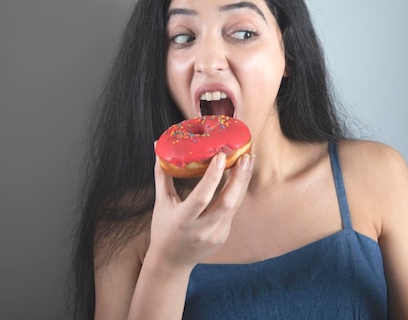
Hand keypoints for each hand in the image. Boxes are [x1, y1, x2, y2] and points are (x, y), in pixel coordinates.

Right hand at [147, 153, 252, 272]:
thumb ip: (162, 176)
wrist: (172, 261)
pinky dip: (237, 192)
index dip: (212, 177)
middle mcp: (200, 229)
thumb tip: (158, 147)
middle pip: (227, 203)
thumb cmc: (163, 228)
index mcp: (182, 220)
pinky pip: (233, 211)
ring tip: (249, 161)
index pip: (201, 197)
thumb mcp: (161, 203)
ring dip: (243, 182)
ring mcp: (215, 235)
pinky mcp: (223, 236)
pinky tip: (241, 177)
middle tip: (245, 157)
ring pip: (234, 206)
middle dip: (239, 178)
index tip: (221, 156)